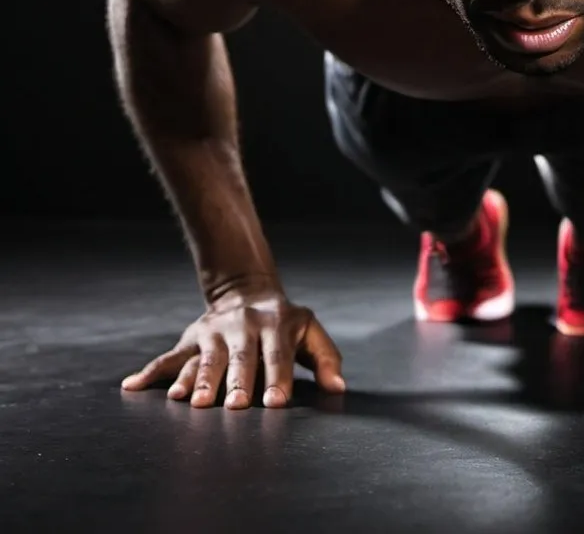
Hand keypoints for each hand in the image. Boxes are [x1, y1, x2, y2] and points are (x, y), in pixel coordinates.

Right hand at [121, 284, 345, 408]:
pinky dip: (150, 372)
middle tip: (232, 407)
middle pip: (241, 359)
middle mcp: (244, 328)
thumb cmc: (285, 323)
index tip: (275, 403)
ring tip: (192, 402)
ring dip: (199, 381)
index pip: (278, 357)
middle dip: (236, 383)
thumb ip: (325, 358)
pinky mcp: (191, 339)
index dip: (278, 379)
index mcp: (277, 327)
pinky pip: (169, 357)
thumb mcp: (310, 332)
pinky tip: (131, 386)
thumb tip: (337, 388)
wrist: (246, 290)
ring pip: (206, 359)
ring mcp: (214, 333)